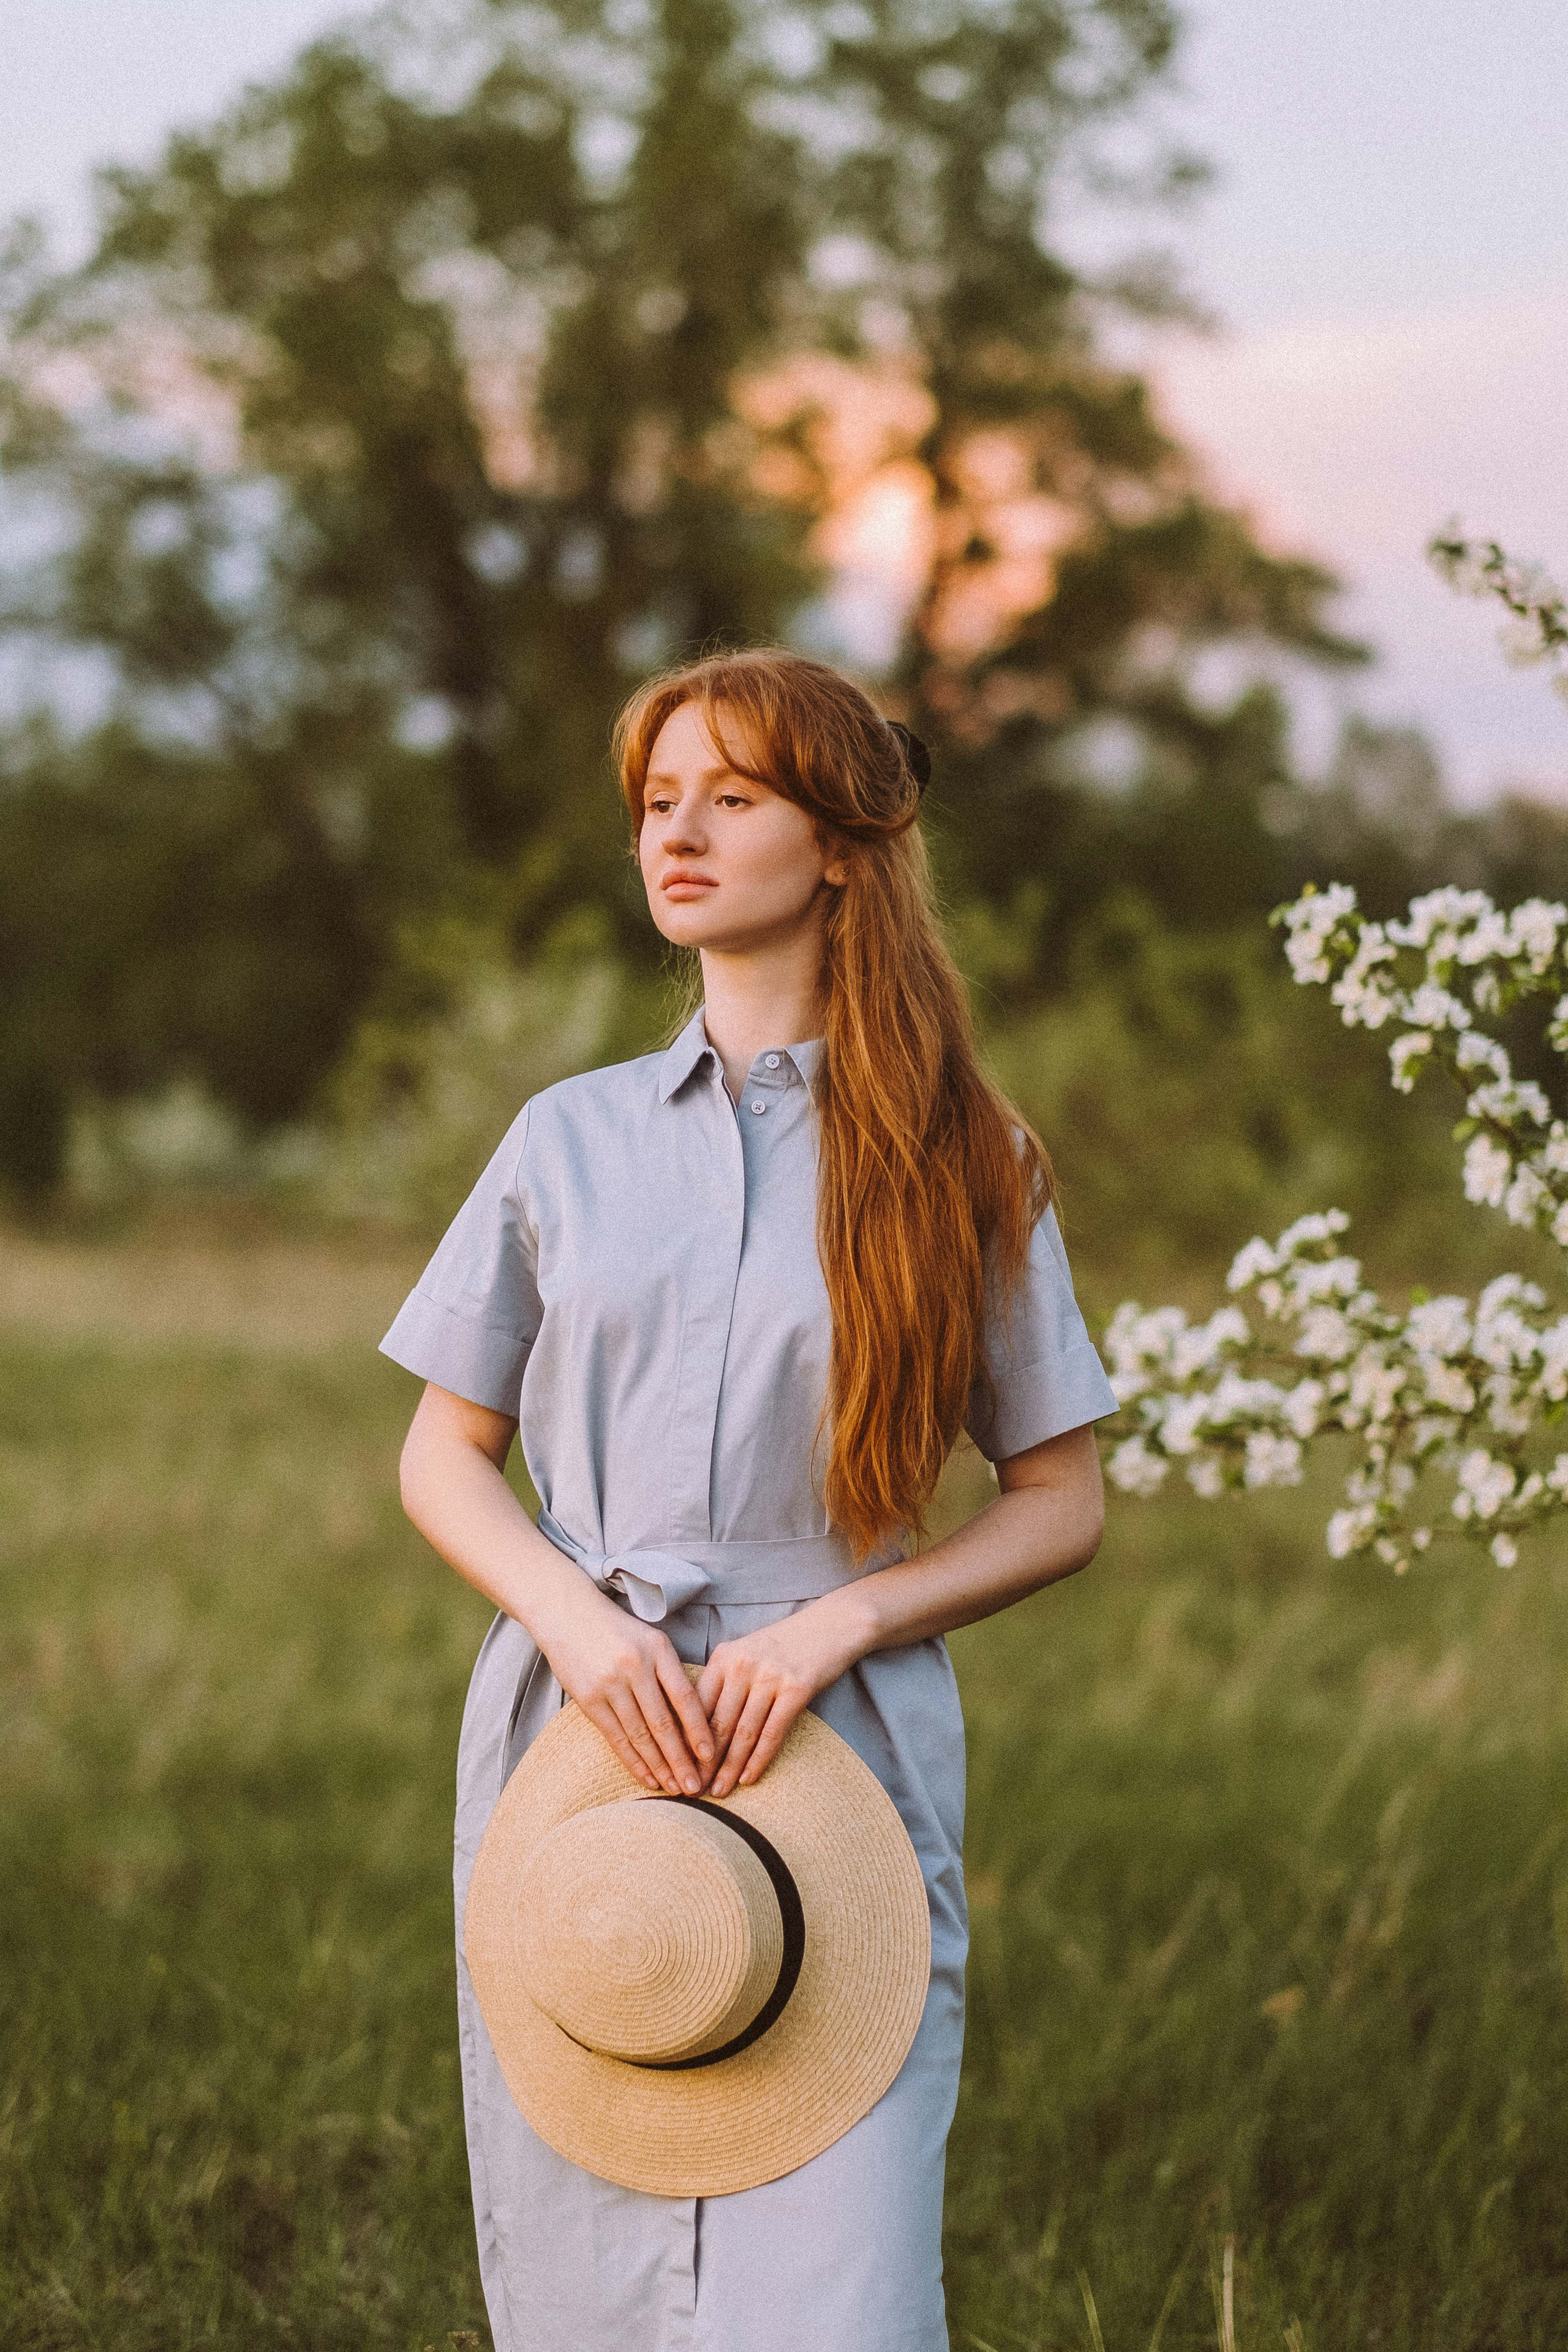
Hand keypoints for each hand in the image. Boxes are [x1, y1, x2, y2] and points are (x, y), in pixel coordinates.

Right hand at [535, 1582, 713, 1795]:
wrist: (567, 1613)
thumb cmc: (617, 1631)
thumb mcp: (651, 1640)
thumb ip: (670, 1673)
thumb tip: (695, 1718)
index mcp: (658, 1650)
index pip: (685, 1697)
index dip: (699, 1730)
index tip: (711, 1756)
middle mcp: (635, 1667)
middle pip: (664, 1723)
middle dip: (681, 1759)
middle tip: (696, 1787)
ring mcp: (610, 1684)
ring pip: (640, 1735)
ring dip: (659, 1766)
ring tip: (675, 1789)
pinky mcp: (588, 1698)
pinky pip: (615, 1736)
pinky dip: (633, 1761)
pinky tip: (647, 1779)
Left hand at [696, 1600, 863, 1796]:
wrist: (832, 1625)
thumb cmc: (784, 1645)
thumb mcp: (746, 1654)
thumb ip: (723, 1682)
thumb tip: (698, 1728)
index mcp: (723, 1656)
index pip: (696, 1706)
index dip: (685, 1740)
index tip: (678, 1767)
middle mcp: (742, 1665)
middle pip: (716, 1723)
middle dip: (703, 1762)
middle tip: (692, 1790)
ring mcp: (769, 1676)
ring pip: (742, 1733)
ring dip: (728, 1768)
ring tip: (718, 1792)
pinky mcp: (796, 1689)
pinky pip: (772, 1733)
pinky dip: (759, 1760)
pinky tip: (748, 1778)